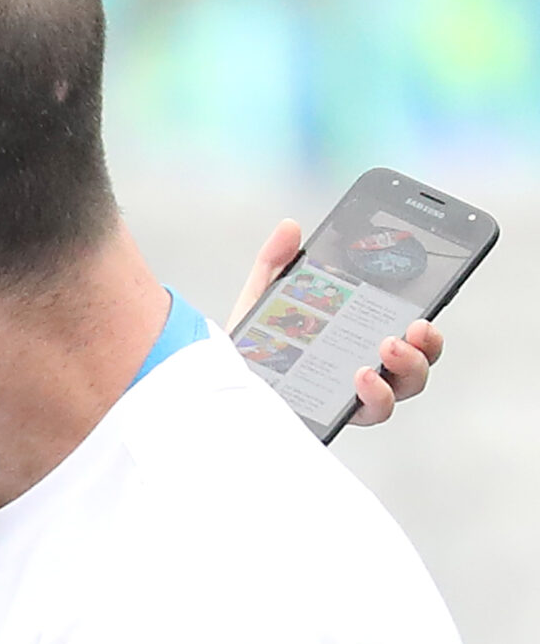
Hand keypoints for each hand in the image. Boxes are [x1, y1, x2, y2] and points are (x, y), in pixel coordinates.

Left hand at [230, 218, 442, 426]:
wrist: (213, 381)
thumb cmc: (249, 342)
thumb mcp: (261, 297)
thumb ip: (275, 262)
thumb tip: (290, 226)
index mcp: (358, 339)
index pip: (406, 331)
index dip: (426, 321)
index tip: (429, 302)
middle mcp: (365, 371)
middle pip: (416, 363)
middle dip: (426, 345)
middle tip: (416, 326)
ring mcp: (351, 397)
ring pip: (401, 390)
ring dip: (408, 366)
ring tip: (387, 347)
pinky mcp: (334, 417)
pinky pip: (366, 412)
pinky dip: (374, 395)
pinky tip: (361, 375)